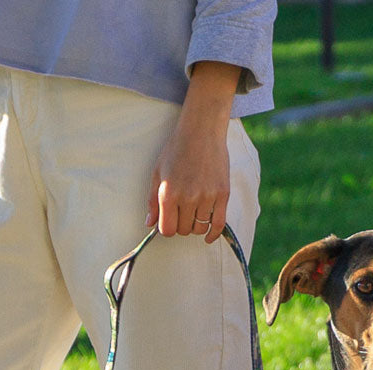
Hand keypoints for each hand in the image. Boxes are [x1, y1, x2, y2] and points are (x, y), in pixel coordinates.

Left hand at [146, 61, 240, 243]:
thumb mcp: (158, 172)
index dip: (167, 228)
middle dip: (181, 225)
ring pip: (200, 228)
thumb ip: (152, 200)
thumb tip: (149, 224)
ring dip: (196, 226)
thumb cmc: (176, 149)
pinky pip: (219, 224)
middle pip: (184, 230)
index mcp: (168, 193)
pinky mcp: (222, 195)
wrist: (202, 131)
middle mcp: (188, 197)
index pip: (167, 230)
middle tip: (182, 213)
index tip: (169, 222)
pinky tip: (208, 236)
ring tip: (194, 214)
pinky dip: (213, 234)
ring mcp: (207, 197)